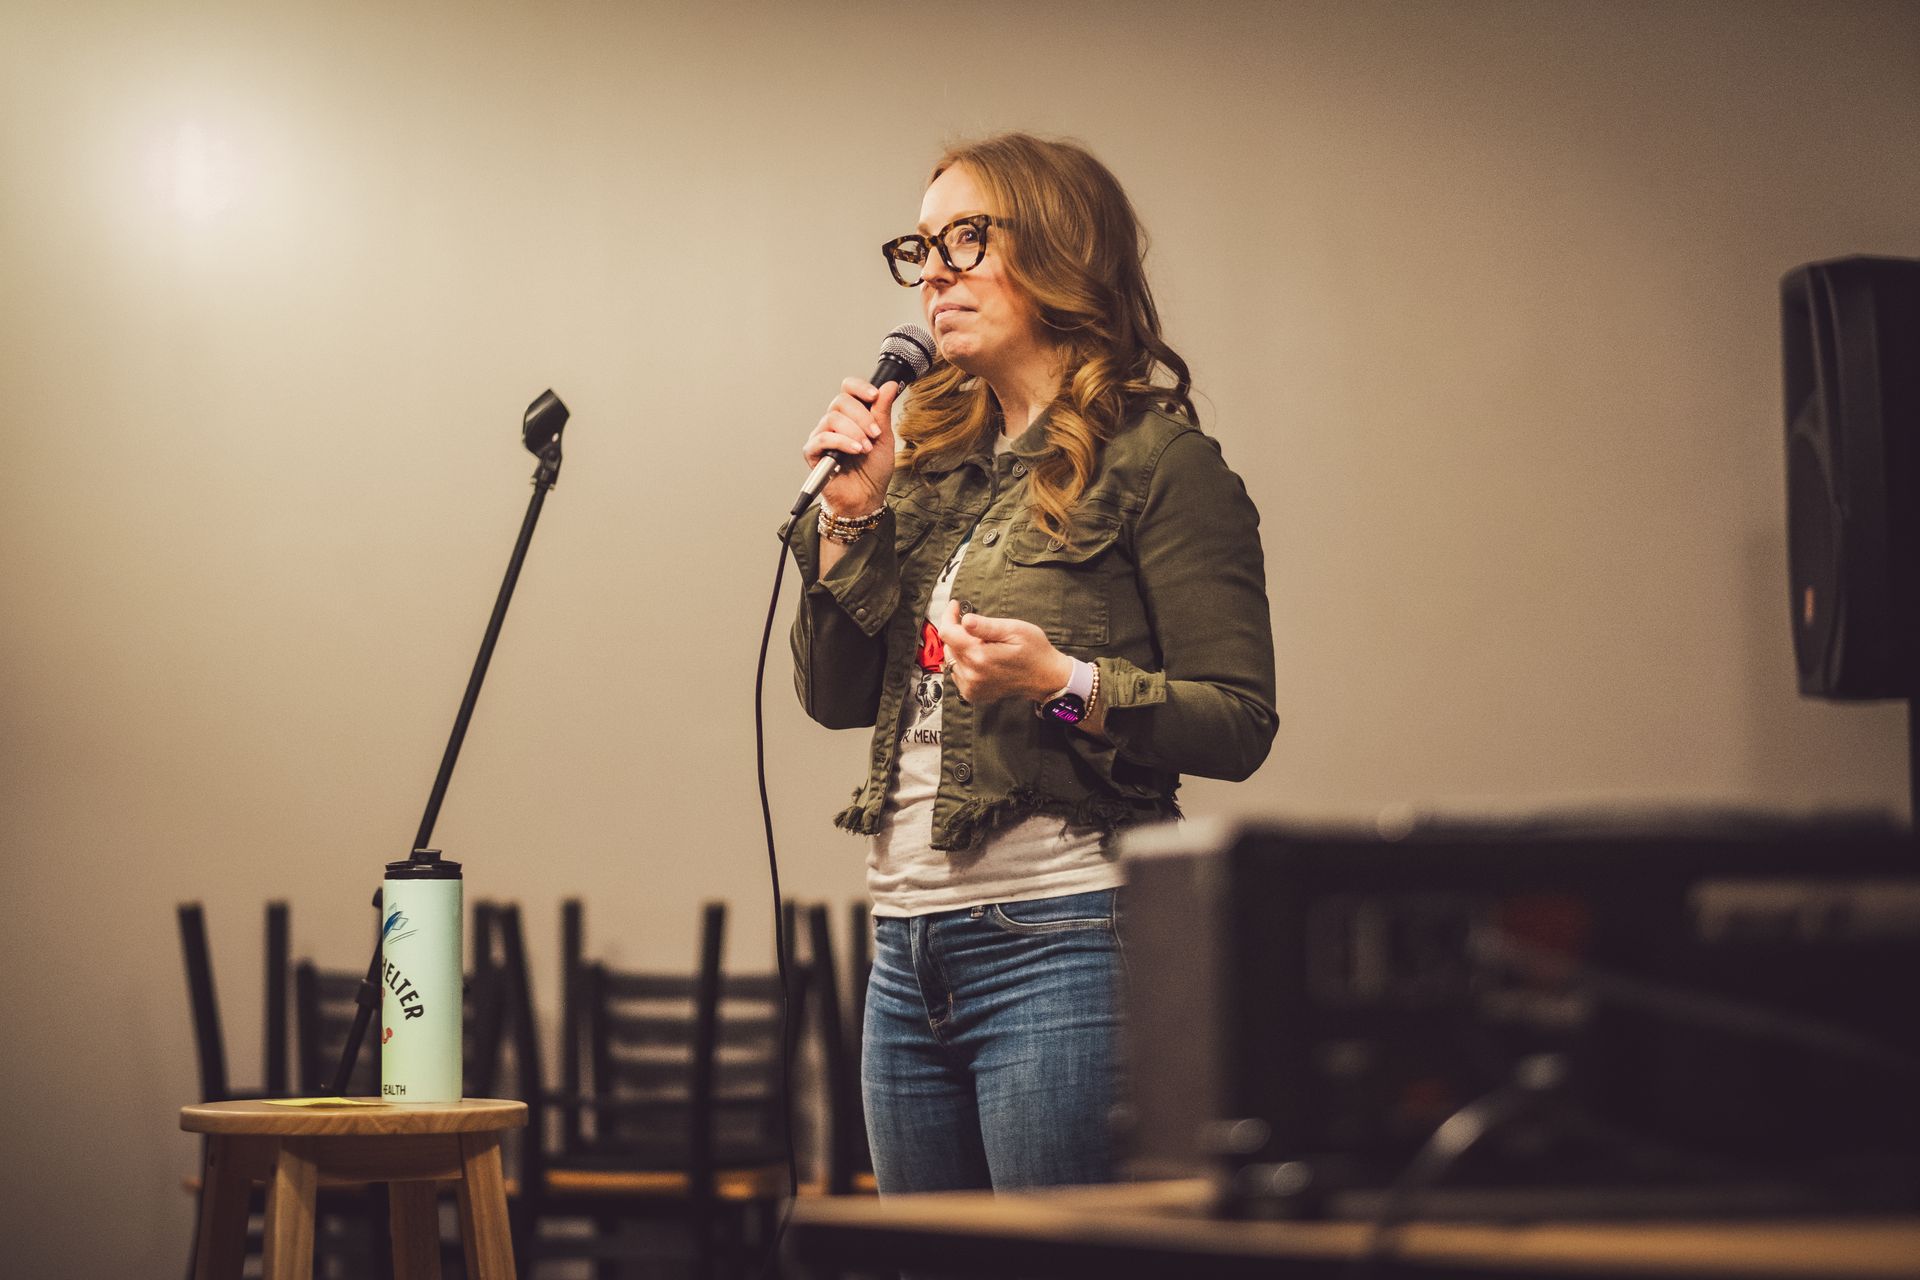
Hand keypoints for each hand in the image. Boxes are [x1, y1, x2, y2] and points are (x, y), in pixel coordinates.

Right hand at [803, 377, 901, 515]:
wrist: (867, 497)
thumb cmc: (874, 470)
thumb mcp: (884, 437)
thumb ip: (882, 411)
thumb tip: (888, 385)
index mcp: (851, 415)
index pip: (848, 389)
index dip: (860, 387)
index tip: (875, 396)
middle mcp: (834, 422)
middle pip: (840, 400)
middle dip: (862, 416)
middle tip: (875, 434)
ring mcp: (822, 436)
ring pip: (832, 418)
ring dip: (854, 432)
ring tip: (866, 448)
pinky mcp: (813, 452)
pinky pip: (822, 437)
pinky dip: (841, 442)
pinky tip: (855, 451)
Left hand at [935, 602, 1073, 705]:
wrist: (1045, 677)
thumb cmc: (1034, 650)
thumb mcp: (1015, 630)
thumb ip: (987, 626)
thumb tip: (965, 620)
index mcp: (980, 656)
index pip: (947, 632)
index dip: (949, 616)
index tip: (956, 606)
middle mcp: (972, 674)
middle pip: (948, 645)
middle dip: (956, 631)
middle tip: (974, 624)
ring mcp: (971, 687)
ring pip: (951, 658)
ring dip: (960, 647)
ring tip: (981, 642)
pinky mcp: (973, 693)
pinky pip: (957, 672)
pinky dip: (964, 662)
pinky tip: (980, 657)